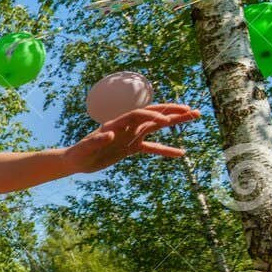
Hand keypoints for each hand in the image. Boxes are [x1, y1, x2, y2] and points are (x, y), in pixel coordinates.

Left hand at [66, 103, 199, 172]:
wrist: (76, 161)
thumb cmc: (79, 153)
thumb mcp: (86, 148)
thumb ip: (97, 140)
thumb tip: (109, 134)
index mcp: (117, 123)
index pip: (139, 114)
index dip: (152, 115)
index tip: (165, 121)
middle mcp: (127, 126)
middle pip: (154, 115)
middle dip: (173, 111)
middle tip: (193, 110)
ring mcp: (131, 136)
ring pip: (157, 127)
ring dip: (175, 121)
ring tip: (194, 116)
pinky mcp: (131, 147)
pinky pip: (152, 147)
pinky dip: (166, 149)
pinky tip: (181, 153)